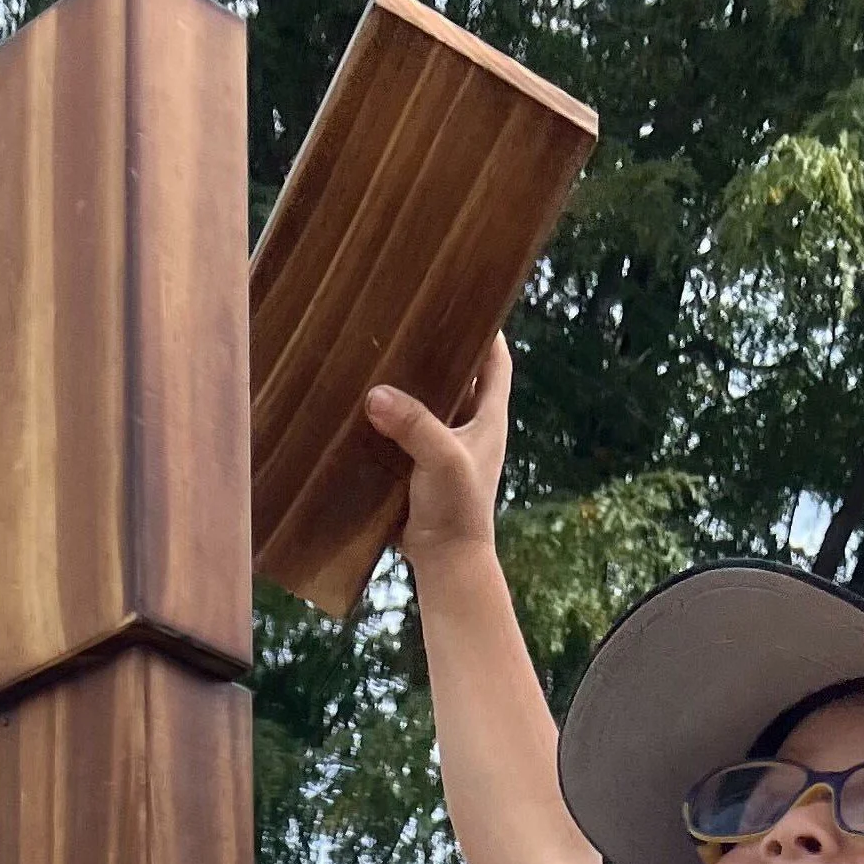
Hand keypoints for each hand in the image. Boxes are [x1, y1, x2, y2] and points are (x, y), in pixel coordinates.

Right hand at [367, 336, 511, 567]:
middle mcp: (471, 427)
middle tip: (412, 314)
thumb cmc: (457, 510)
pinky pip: (407, 429)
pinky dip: (392, 413)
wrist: (446, 564)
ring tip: (383, 347)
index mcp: (489, 417)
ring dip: (412, 380)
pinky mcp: (421, 465)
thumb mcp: (441, 460)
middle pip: (461, 374)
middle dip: (441, 347)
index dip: (489, 329)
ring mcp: (445, 446)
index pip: (497, 361)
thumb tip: (376, 395)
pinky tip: (366, 396)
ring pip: (431, 401)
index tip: (470, 298)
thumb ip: (414, 425)